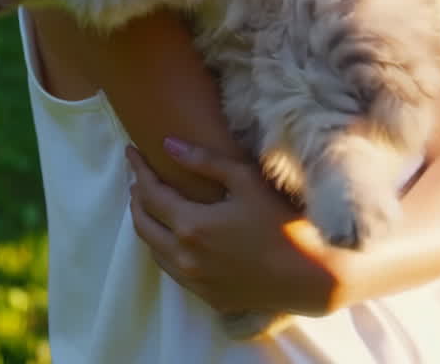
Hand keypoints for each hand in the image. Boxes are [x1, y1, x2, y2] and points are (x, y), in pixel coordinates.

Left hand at [126, 139, 338, 317]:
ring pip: (153, 250)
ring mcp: (195, 281)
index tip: (131, 151)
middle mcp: (185, 257)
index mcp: (190, 225)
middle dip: (136, 196)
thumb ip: (204, 161)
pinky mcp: (208, 296)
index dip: (138, 169)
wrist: (309, 275)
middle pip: (143, 223)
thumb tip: (168, 144)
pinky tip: (171, 234)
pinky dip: (163, 247)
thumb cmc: (280, 220)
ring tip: (149, 202)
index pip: (150, 193)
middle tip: (137, 175)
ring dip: (146, 223)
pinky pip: (172, 270)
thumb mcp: (245, 179)